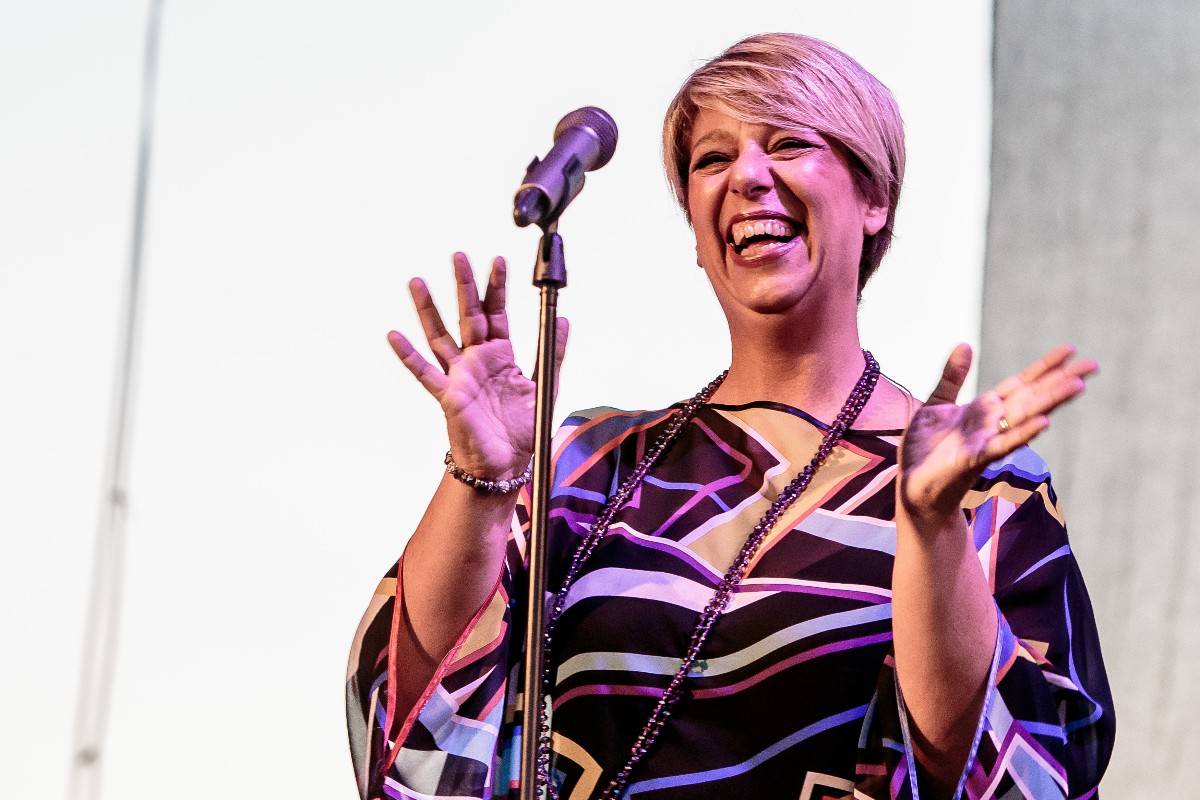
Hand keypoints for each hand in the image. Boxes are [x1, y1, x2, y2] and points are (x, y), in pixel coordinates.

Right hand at [388, 252, 568, 479]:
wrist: (506, 464)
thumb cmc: (522, 430)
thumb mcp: (544, 386)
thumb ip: (553, 353)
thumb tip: (563, 321)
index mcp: (501, 356)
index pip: (497, 313)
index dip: (497, 288)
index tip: (497, 260)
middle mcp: (477, 360)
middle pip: (467, 315)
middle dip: (464, 285)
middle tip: (459, 256)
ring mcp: (459, 375)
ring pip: (440, 336)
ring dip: (428, 309)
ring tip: (417, 282)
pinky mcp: (448, 395)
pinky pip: (425, 373)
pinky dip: (408, 355)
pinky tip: (394, 335)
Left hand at [898, 343, 1096, 522]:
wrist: (913, 484)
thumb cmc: (926, 449)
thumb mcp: (936, 404)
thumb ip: (953, 377)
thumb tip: (965, 345)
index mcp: (985, 408)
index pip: (1021, 383)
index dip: (1044, 367)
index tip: (1070, 350)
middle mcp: (993, 423)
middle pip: (1032, 397)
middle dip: (1061, 381)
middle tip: (1093, 365)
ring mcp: (988, 441)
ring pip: (1025, 417)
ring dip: (1050, 402)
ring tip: (1077, 385)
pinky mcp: (975, 459)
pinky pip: (1003, 445)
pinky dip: (1023, 434)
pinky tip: (1043, 424)